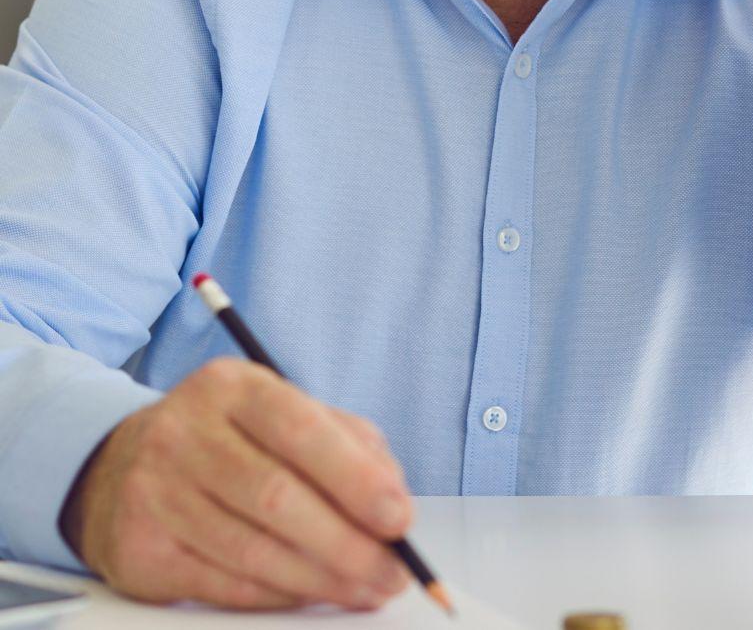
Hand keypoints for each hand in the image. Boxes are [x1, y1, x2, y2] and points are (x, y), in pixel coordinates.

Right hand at [60, 358, 412, 610]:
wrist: (123, 465)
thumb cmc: (233, 439)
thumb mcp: (287, 414)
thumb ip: (349, 445)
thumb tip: (394, 500)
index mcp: (232, 387)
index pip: (300, 429)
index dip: (355, 479)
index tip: (399, 518)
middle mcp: (184, 433)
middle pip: (275, 496)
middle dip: (346, 543)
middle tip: (392, 571)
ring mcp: (153, 492)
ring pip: (251, 550)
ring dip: (320, 579)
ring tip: (366, 590)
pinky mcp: (139, 549)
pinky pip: (222, 584)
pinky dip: (277, 596)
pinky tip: (312, 594)